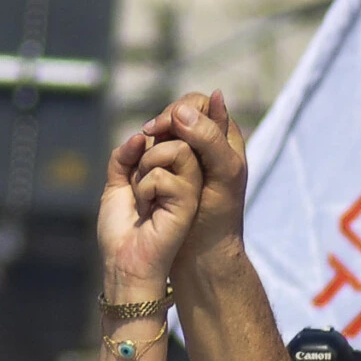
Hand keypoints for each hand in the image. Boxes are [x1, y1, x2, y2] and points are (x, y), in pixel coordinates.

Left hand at [98, 129, 203, 301]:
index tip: (132, 164)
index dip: (148, 138)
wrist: (123, 262)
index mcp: (172, 169)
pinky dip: (145, 190)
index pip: (168, 131)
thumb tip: (140, 135)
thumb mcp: (116, 184)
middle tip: (136, 187)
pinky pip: (164, 174)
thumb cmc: (121, 228)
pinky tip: (148, 211)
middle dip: (145, 156)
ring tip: (142, 198)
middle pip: (175, 135)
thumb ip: (124, 156)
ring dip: (145, 171)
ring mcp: (191, 186)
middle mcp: (186, 174)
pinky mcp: (190, 200)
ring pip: (176, 149)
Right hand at [146, 91, 248, 272]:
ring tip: (144, 155)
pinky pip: (148, 154)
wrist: (201, 256)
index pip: (200, 104)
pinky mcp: (164, 176)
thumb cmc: (218, 217)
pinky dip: (140, 156)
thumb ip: (209, 137)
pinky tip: (137, 168)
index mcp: (224, 139)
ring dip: (150, 141)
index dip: (181, 109)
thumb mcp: (224, 172)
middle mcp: (203, 145)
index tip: (165, 125)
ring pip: (160, 134)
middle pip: (177, 116)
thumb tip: (181, 111)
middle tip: (149, 135)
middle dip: (162, 123)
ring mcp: (183, 161)